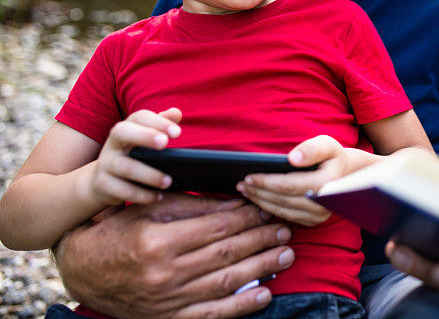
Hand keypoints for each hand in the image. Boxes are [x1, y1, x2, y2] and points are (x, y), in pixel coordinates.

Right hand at [54, 193, 295, 318]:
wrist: (82, 271)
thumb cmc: (118, 232)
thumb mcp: (150, 209)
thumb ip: (193, 206)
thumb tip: (235, 203)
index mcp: (158, 240)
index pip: (216, 227)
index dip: (247, 218)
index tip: (267, 210)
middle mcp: (165, 273)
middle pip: (226, 254)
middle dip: (261, 240)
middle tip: (285, 229)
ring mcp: (168, 300)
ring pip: (225, 283)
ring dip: (261, 268)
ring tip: (285, 254)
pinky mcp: (169, 317)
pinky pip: (212, 313)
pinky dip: (241, 306)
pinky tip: (265, 294)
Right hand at [92, 108, 182, 205]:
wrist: (101, 180)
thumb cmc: (132, 154)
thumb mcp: (145, 138)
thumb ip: (161, 123)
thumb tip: (176, 112)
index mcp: (126, 128)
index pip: (139, 117)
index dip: (158, 122)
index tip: (177, 132)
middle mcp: (113, 143)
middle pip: (123, 132)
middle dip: (144, 136)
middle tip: (166, 144)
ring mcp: (106, 163)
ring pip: (125, 166)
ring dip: (149, 175)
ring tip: (168, 181)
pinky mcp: (103, 184)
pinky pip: (122, 190)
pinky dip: (142, 195)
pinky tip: (158, 196)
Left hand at [237, 135, 362, 225]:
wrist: (348, 175)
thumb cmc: (334, 156)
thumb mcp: (327, 144)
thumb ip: (312, 148)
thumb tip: (293, 158)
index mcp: (326, 184)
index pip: (288, 185)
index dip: (266, 181)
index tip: (247, 176)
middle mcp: (323, 204)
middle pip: (282, 200)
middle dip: (259, 192)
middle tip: (240, 185)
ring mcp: (319, 216)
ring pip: (282, 211)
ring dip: (261, 202)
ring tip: (245, 192)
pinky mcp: (313, 221)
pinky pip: (286, 217)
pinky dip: (270, 209)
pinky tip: (258, 200)